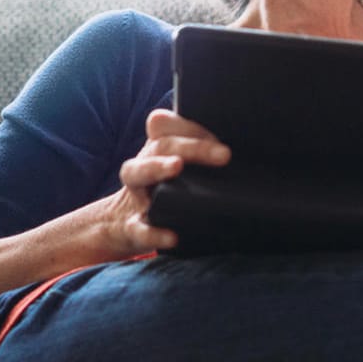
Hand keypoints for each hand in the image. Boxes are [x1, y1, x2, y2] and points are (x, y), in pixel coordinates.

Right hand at [99, 108, 230, 253]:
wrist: (122, 227)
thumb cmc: (163, 192)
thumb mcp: (178, 171)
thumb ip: (200, 156)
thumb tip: (240, 150)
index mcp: (157, 149)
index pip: (168, 125)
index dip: (192, 126)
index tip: (223, 140)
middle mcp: (143, 164)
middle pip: (161, 145)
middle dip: (192, 146)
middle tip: (224, 154)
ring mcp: (135, 194)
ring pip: (136, 172)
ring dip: (157, 167)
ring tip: (177, 166)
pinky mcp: (131, 226)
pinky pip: (138, 227)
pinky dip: (153, 232)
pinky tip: (172, 236)